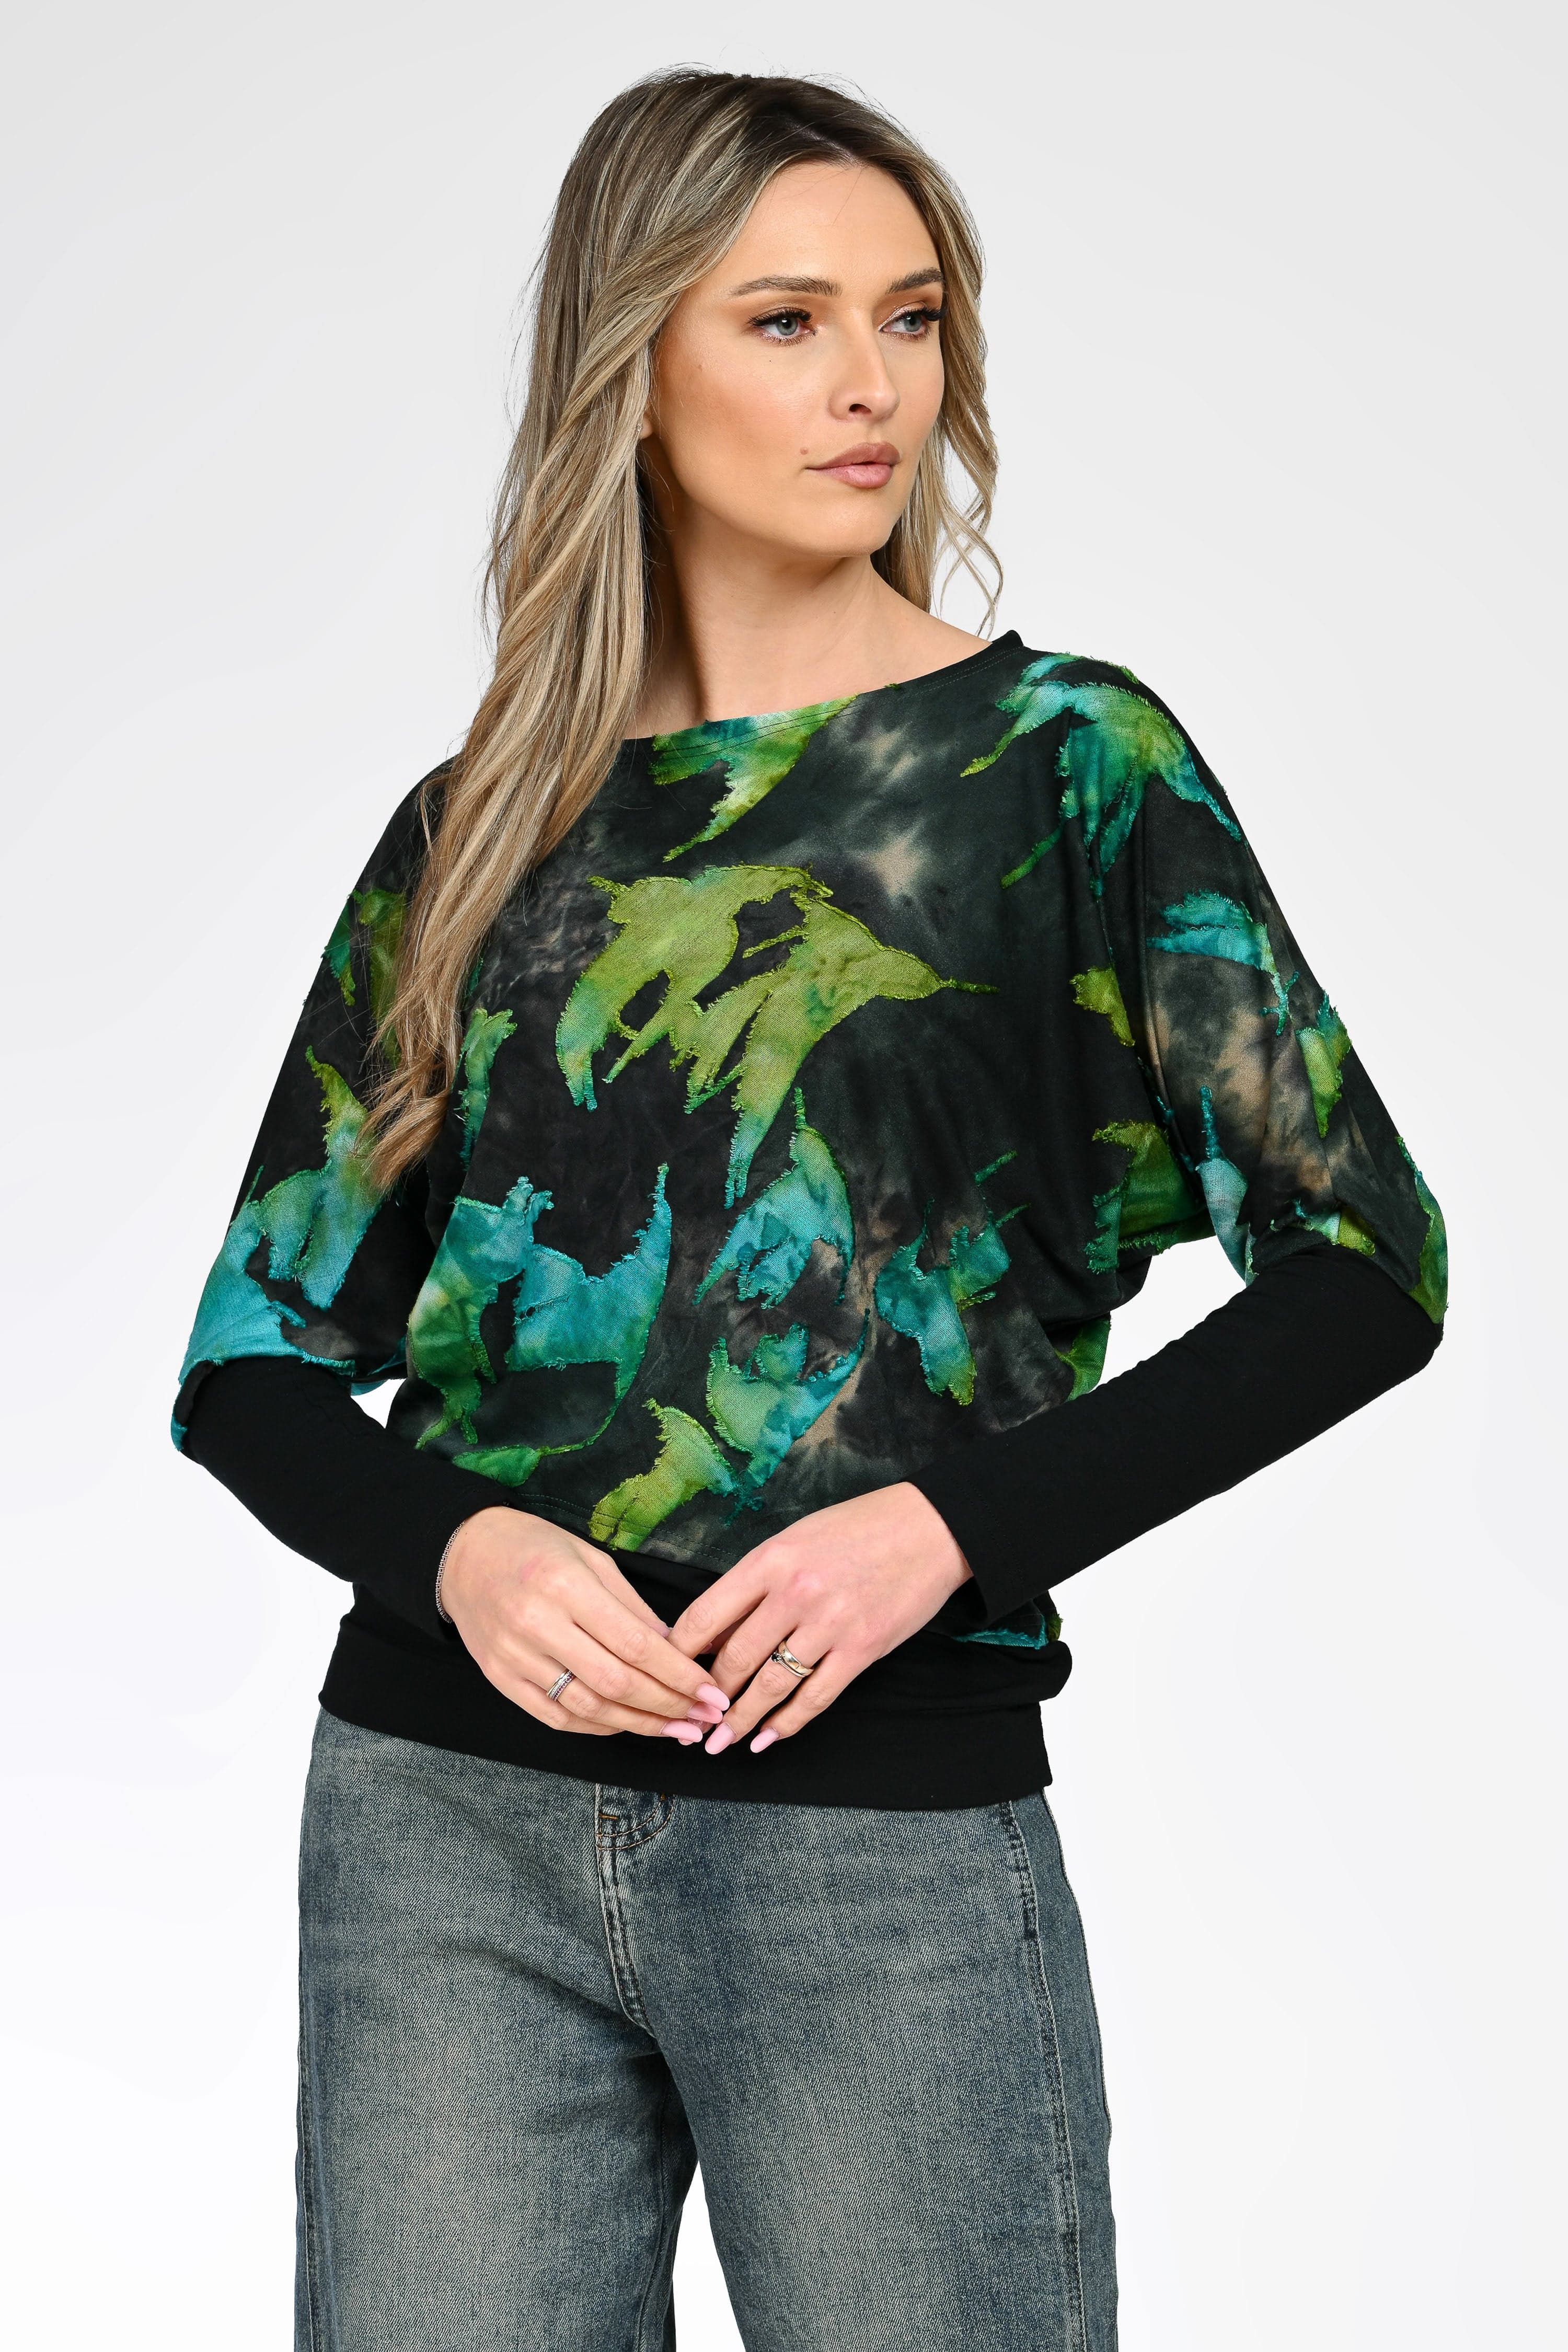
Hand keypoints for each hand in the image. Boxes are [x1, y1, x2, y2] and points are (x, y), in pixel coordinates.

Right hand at [439, 1508, 730, 1744]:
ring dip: (638, 1725)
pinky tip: (626, 1726)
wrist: (463, 1555)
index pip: (636, 1644)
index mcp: (567, 1586)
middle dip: (668, 1707)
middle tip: (704, 1720)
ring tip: (676, 1731)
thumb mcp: (591, 1559)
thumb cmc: (534, 1548)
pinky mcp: (500, 1679)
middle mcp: (538, 1625)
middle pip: (616, 1682)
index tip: (712, 1693)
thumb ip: (633, 1607)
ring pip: (587, 1707)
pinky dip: (596, 1727)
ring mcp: (515, 1657)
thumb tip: (676, 1650)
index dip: (680, 1676)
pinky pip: (555, 1716)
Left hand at [665, 1483, 971, 1756]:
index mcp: (770, 1559)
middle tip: (687, 1721)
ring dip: (739, 1721)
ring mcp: (830, 1624)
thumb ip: (755, 1582)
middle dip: (705, 1696)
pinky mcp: (862, 1649)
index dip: (678, 1654)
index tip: (663, 1675)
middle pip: (733, 1657)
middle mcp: (795, 1592)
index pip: (705, 1616)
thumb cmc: (858, 1528)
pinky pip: (815, 1697)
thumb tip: (715, 1631)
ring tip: (719, 1743)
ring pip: (770, 1685)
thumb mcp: (795, 1539)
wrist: (930, 1528)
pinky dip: (787, 1723)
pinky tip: (767, 1738)